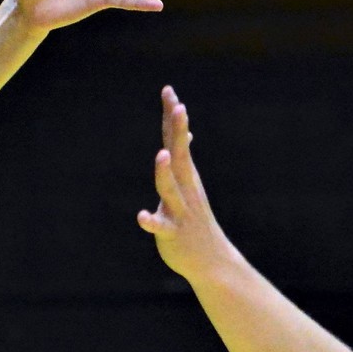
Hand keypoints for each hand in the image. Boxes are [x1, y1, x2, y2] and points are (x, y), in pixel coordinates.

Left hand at [137, 86, 233, 280]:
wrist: (211, 260)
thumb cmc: (195, 220)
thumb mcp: (190, 186)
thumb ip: (183, 161)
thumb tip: (187, 135)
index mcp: (186, 176)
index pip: (178, 140)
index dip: (173, 118)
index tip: (168, 91)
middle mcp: (185, 189)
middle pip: (180, 156)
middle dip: (178, 132)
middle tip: (179, 106)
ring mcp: (180, 210)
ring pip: (170, 189)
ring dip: (165, 172)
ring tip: (161, 154)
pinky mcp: (173, 233)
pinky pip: (161, 226)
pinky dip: (151, 221)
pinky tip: (141, 216)